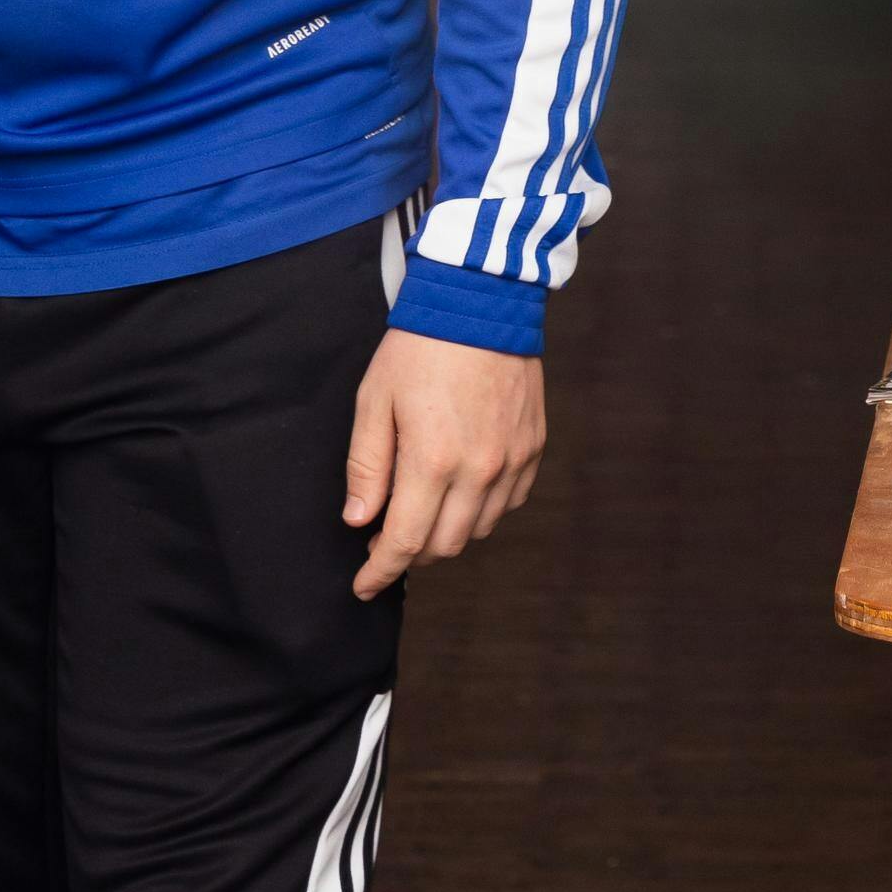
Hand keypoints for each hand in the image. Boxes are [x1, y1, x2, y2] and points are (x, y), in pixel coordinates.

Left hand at [342, 326, 544, 600]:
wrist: (481, 305)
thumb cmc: (417, 350)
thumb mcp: (374, 402)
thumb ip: (367, 467)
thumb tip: (359, 520)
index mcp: (432, 460)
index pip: (404, 541)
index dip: (381, 571)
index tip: (364, 587)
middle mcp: (479, 470)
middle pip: (444, 546)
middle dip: (409, 555)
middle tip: (383, 540)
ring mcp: (512, 462)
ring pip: (478, 531)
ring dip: (445, 536)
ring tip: (419, 514)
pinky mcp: (533, 450)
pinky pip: (507, 504)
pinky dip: (479, 512)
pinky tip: (457, 494)